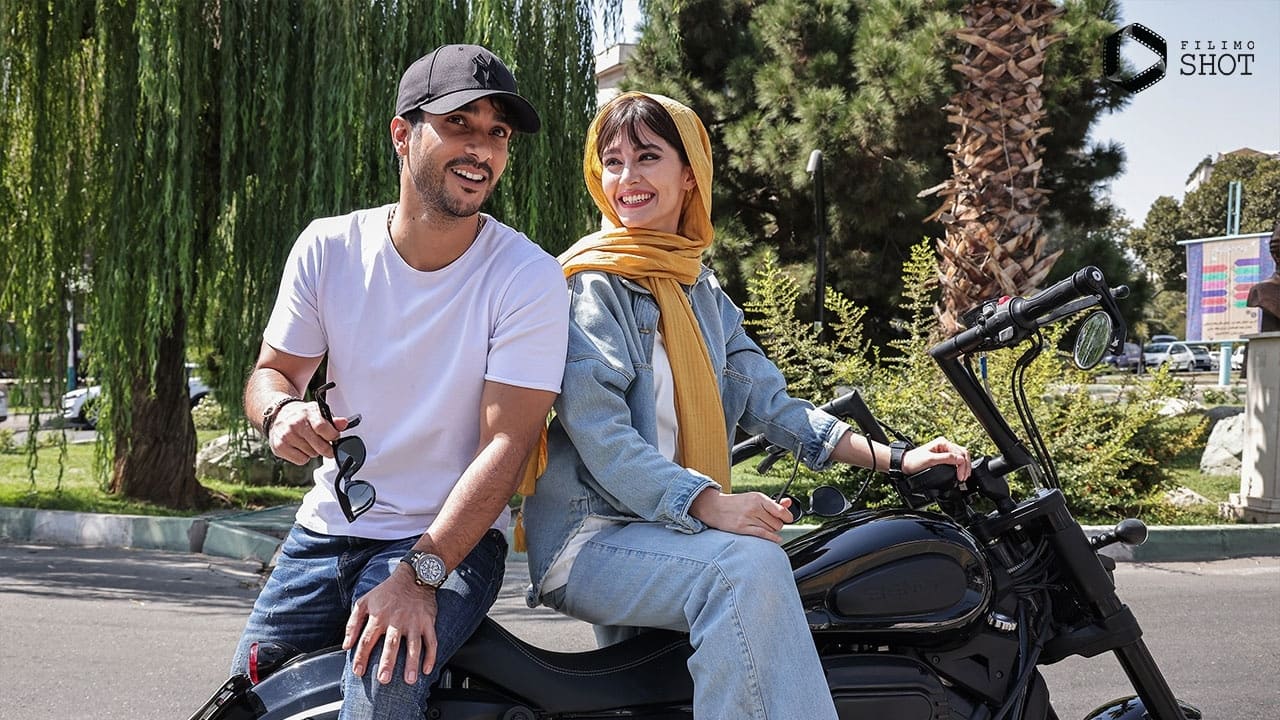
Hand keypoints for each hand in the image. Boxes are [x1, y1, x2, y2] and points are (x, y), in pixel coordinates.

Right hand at [269, 402, 352, 464]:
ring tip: (309, 442)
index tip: (335, 437)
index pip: (323, 428)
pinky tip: (300, 448)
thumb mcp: (318, 413)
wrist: (278, 414)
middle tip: (326, 445)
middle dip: (327, 448)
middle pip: (319, 446)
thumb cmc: (301, 415)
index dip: (333, 436)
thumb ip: (333, 421)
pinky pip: (301, 460)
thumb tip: (344, 423)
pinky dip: (303, 457)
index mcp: (308, 413)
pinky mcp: (279, 447)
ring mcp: (286, 436)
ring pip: (311, 454)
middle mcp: (295, 424)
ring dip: (314, 451)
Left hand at [343, 565, 438, 685]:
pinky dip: (431, 656)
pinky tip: (427, 669)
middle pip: (391, 644)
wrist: (413, 576)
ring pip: (413, 645)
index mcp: (378, 616)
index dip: (361, 657)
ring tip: (410, 680)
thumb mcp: (364, 602)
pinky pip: (431, 641)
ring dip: (412, 663)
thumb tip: (346, 645)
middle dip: (387, 662)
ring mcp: (414, 622)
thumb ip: (352, 623)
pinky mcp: (428, 622)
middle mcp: (396, 620)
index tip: (358, 672)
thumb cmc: (386, 591)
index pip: (367, 640)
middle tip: (384, 679)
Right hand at [689, 489, 793, 542]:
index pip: (780, 510)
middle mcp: (754, 507)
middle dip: (777, 524)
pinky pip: (763, 535)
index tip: (788, 518)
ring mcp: (748, 518)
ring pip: (771, 530)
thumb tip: (788, 503)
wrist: (715, 507)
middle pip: (777, 522)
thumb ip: (773, 503)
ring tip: (764, 527)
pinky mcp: (742, 528)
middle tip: (771, 523)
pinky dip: (772, 538)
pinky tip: (775, 539)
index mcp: (758, 498)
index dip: (787, 516)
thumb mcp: (755, 498)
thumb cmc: (737, 503)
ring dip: (772, 531)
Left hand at [901, 436, 971, 483]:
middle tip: (964, 478)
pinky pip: (956, 461)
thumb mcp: (930, 460)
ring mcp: (944, 451)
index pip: (960, 452)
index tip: (961, 476)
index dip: (963, 465)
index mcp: (942, 442)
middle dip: (966, 466)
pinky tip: (960, 473)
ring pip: (961, 457)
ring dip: (964, 467)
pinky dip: (960, 467)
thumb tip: (961, 460)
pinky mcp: (943, 457)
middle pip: (963, 454)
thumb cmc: (913, 461)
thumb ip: (946, 459)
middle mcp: (945, 445)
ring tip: (963, 477)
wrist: (904, 465)